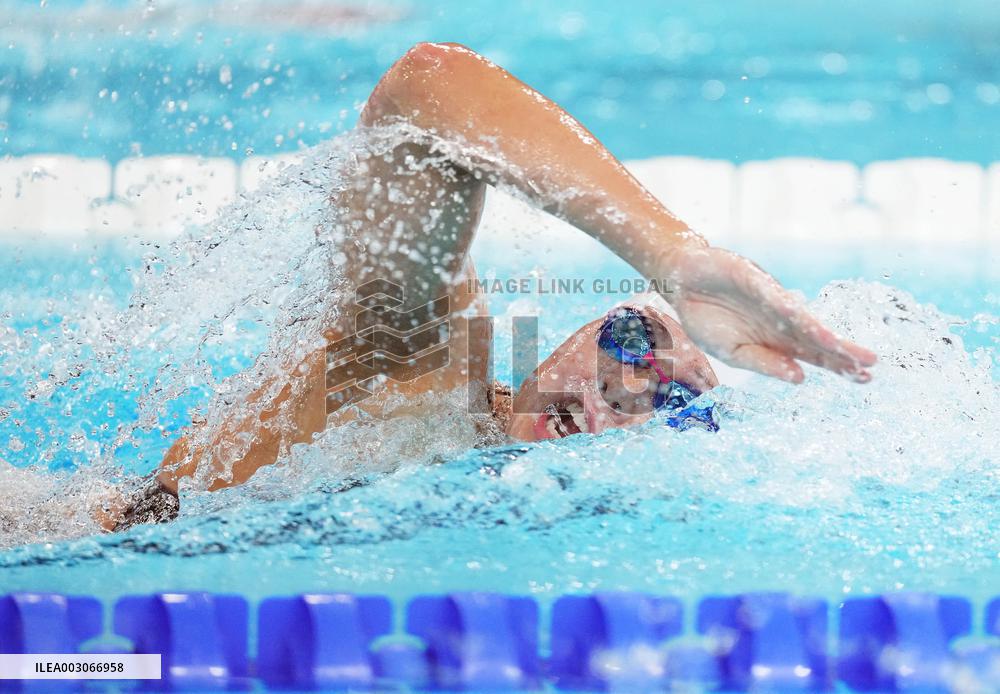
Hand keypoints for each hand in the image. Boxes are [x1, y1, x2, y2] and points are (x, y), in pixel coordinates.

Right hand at [663, 246, 875, 382]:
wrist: (682, 283)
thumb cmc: (707, 318)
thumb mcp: (732, 352)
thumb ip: (764, 363)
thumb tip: (800, 378)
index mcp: (777, 341)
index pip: (815, 356)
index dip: (839, 366)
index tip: (864, 379)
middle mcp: (781, 321)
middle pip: (817, 340)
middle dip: (843, 353)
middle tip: (870, 366)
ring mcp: (770, 300)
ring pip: (802, 320)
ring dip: (823, 335)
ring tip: (847, 350)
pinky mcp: (754, 280)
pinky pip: (773, 298)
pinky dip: (789, 311)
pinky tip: (805, 324)